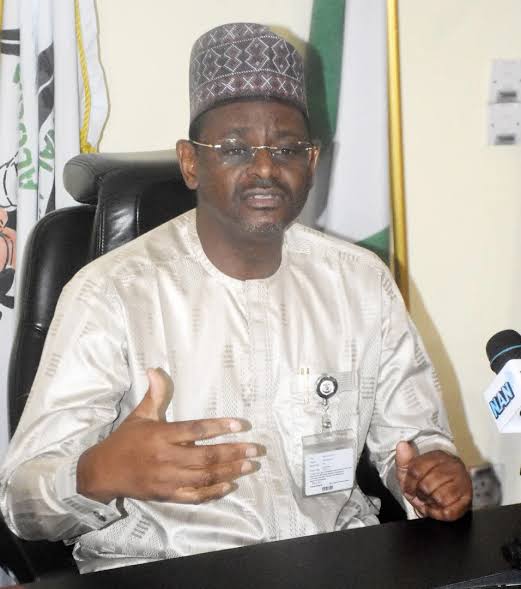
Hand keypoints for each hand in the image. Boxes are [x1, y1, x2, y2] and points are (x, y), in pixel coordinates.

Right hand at [77, 368, 263, 503]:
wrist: (103, 473)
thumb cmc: (125, 440)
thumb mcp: (139, 414)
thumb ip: (155, 394)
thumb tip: (155, 369)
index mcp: (161, 435)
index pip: (195, 429)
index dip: (218, 427)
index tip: (239, 425)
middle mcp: (166, 458)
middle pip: (206, 456)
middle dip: (233, 452)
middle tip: (255, 449)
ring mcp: (167, 479)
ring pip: (204, 477)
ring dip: (229, 471)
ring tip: (249, 465)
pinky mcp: (167, 495)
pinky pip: (194, 496)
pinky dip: (213, 492)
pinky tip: (230, 485)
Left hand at [395, 441, 471, 520]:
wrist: (447, 488)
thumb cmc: (427, 479)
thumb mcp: (411, 469)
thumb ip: (404, 459)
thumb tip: (402, 445)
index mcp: (437, 456)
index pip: (416, 470)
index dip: (409, 484)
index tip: (408, 489)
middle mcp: (453, 466)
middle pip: (427, 485)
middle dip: (420, 494)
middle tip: (421, 495)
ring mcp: (463, 482)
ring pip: (440, 498)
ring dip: (430, 503)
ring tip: (430, 500)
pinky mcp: (468, 498)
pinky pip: (450, 512)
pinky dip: (439, 513)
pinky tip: (437, 507)